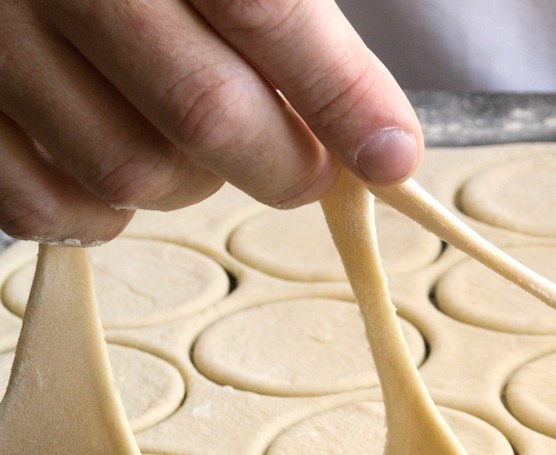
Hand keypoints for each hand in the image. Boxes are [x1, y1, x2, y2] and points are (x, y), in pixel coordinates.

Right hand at [0, 0, 420, 243]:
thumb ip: (285, 13)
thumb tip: (374, 129)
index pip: (268, 13)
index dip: (342, 95)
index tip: (391, 154)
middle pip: (206, 110)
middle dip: (286, 164)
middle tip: (310, 168)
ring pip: (131, 171)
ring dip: (194, 184)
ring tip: (201, 146)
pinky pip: (43, 205)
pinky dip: (102, 212)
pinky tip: (122, 163)